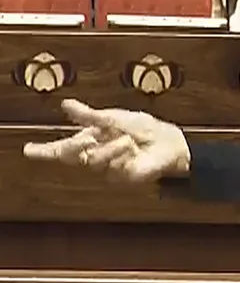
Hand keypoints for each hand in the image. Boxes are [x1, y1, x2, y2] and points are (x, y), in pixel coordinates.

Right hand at [22, 99, 190, 181]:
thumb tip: (66, 105)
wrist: (169, 143)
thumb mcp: (115, 118)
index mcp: (91, 139)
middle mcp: (95, 154)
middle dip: (72, 148)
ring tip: (128, 141)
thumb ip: (90, 115)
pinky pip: (111, 167)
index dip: (44, 150)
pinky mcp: (119, 178)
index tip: (27, 150)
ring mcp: (106, 168)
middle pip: (69, 157)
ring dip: (110, 148)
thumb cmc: (144, 129)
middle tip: (85, 139)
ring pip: (92, 161)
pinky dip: (123, 155)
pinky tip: (134, 150)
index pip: (62, 148)